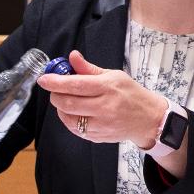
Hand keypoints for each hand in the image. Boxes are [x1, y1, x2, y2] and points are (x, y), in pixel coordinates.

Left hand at [37, 50, 167, 146]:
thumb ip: (89, 69)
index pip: (75, 84)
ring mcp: (101, 124)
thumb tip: (72, 57)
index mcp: (108, 87)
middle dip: (56, 95)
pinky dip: (69, 119)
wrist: (149, 119)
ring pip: (68, 117)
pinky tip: (75, 113)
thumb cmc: (131, 94)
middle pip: (68, 102)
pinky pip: (74, 129)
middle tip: (55, 90)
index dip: (55, 81)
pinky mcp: (98, 136)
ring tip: (67, 101)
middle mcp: (105, 107)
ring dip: (61, 108)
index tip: (44, 79)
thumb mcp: (114, 76)